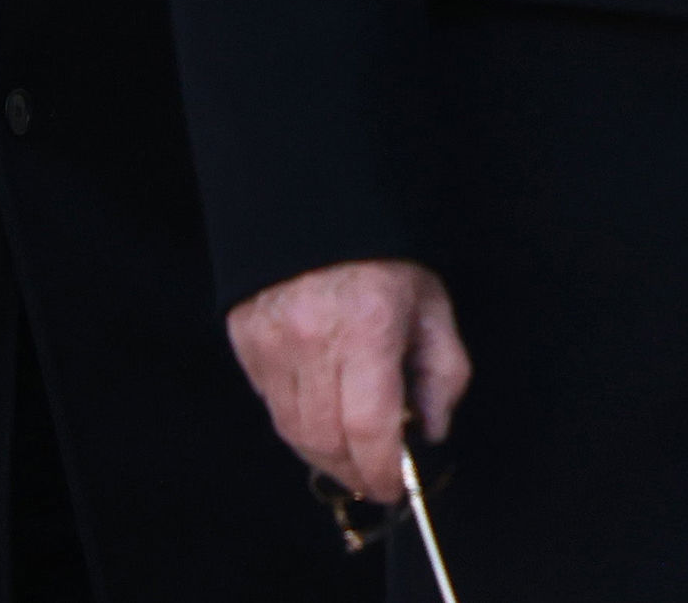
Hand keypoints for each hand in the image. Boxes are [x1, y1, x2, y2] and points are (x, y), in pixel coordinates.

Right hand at [225, 258, 469, 503]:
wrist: (315, 201)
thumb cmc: (381, 254)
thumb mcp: (431, 305)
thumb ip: (442, 374)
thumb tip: (429, 431)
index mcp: (367, 327)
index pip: (367, 428)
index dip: (381, 470)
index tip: (395, 486)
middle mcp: (311, 337)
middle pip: (325, 439)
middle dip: (353, 472)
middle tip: (374, 476)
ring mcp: (270, 340)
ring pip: (291, 429)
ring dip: (323, 454)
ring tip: (349, 452)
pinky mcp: (244, 339)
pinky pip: (270, 402)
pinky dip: (296, 421)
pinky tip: (320, 411)